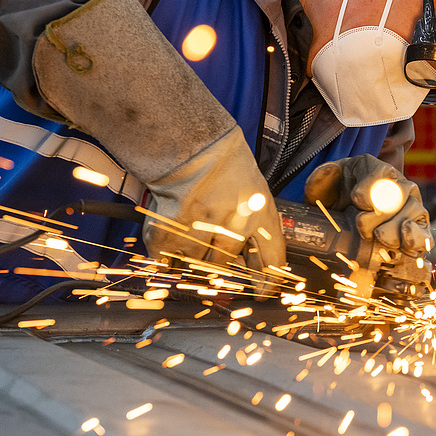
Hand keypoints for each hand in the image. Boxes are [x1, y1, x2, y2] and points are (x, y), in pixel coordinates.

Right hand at [143, 126, 285, 294]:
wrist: (193, 143)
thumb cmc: (223, 162)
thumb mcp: (253, 190)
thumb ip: (252, 223)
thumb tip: (246, 261)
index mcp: (262, 213)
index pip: (273, 258)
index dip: (268, 281)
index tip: (262, 292)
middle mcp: (237, 224)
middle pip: (229, 265)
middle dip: (219, 270)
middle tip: (211, 261)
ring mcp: (205, 228)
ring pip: (198, 262)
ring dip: (191, 258)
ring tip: (186, 239)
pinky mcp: (175, 229)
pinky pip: (167, 258)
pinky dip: (163, 261)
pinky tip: (164, 254)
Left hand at [304, 154, 430, 257]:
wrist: (347, 215)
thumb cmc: (339, 198)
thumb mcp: (326, 183)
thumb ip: (323, 176)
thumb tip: (329, 172)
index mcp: (378, 170)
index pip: (380, 174)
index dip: (369, 189)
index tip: (356, 201)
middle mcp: (400, 186)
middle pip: (399, 195)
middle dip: (380, 213)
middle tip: (362, 225)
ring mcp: (412, 207)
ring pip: (415, 213)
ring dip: (395, 229)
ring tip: (380, 237)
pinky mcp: (417, 229)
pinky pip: (424, 235)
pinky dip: (415, 242)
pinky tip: (402, 247)